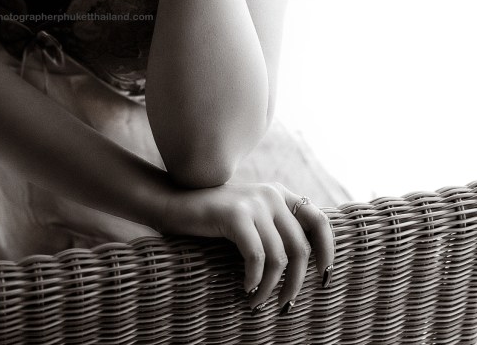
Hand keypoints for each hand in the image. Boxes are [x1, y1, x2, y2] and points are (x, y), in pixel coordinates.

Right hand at [157, 179, 334, 310]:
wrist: (173, 204)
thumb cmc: (212, 220)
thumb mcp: (250, 219)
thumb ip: (274, 229)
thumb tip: (304, 267)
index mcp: (279, 194)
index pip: (319, 221)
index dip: (327, 251)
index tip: (323, 279)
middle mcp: (271, 194)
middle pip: (301, 248)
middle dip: (296, 284)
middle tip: (285, 306)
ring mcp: (253, 202)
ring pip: (279, 258)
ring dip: (271, 289)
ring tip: (257, 303)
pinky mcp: (235, 214)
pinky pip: (256, 257)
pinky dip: (254, 280)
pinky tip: (245, 288)